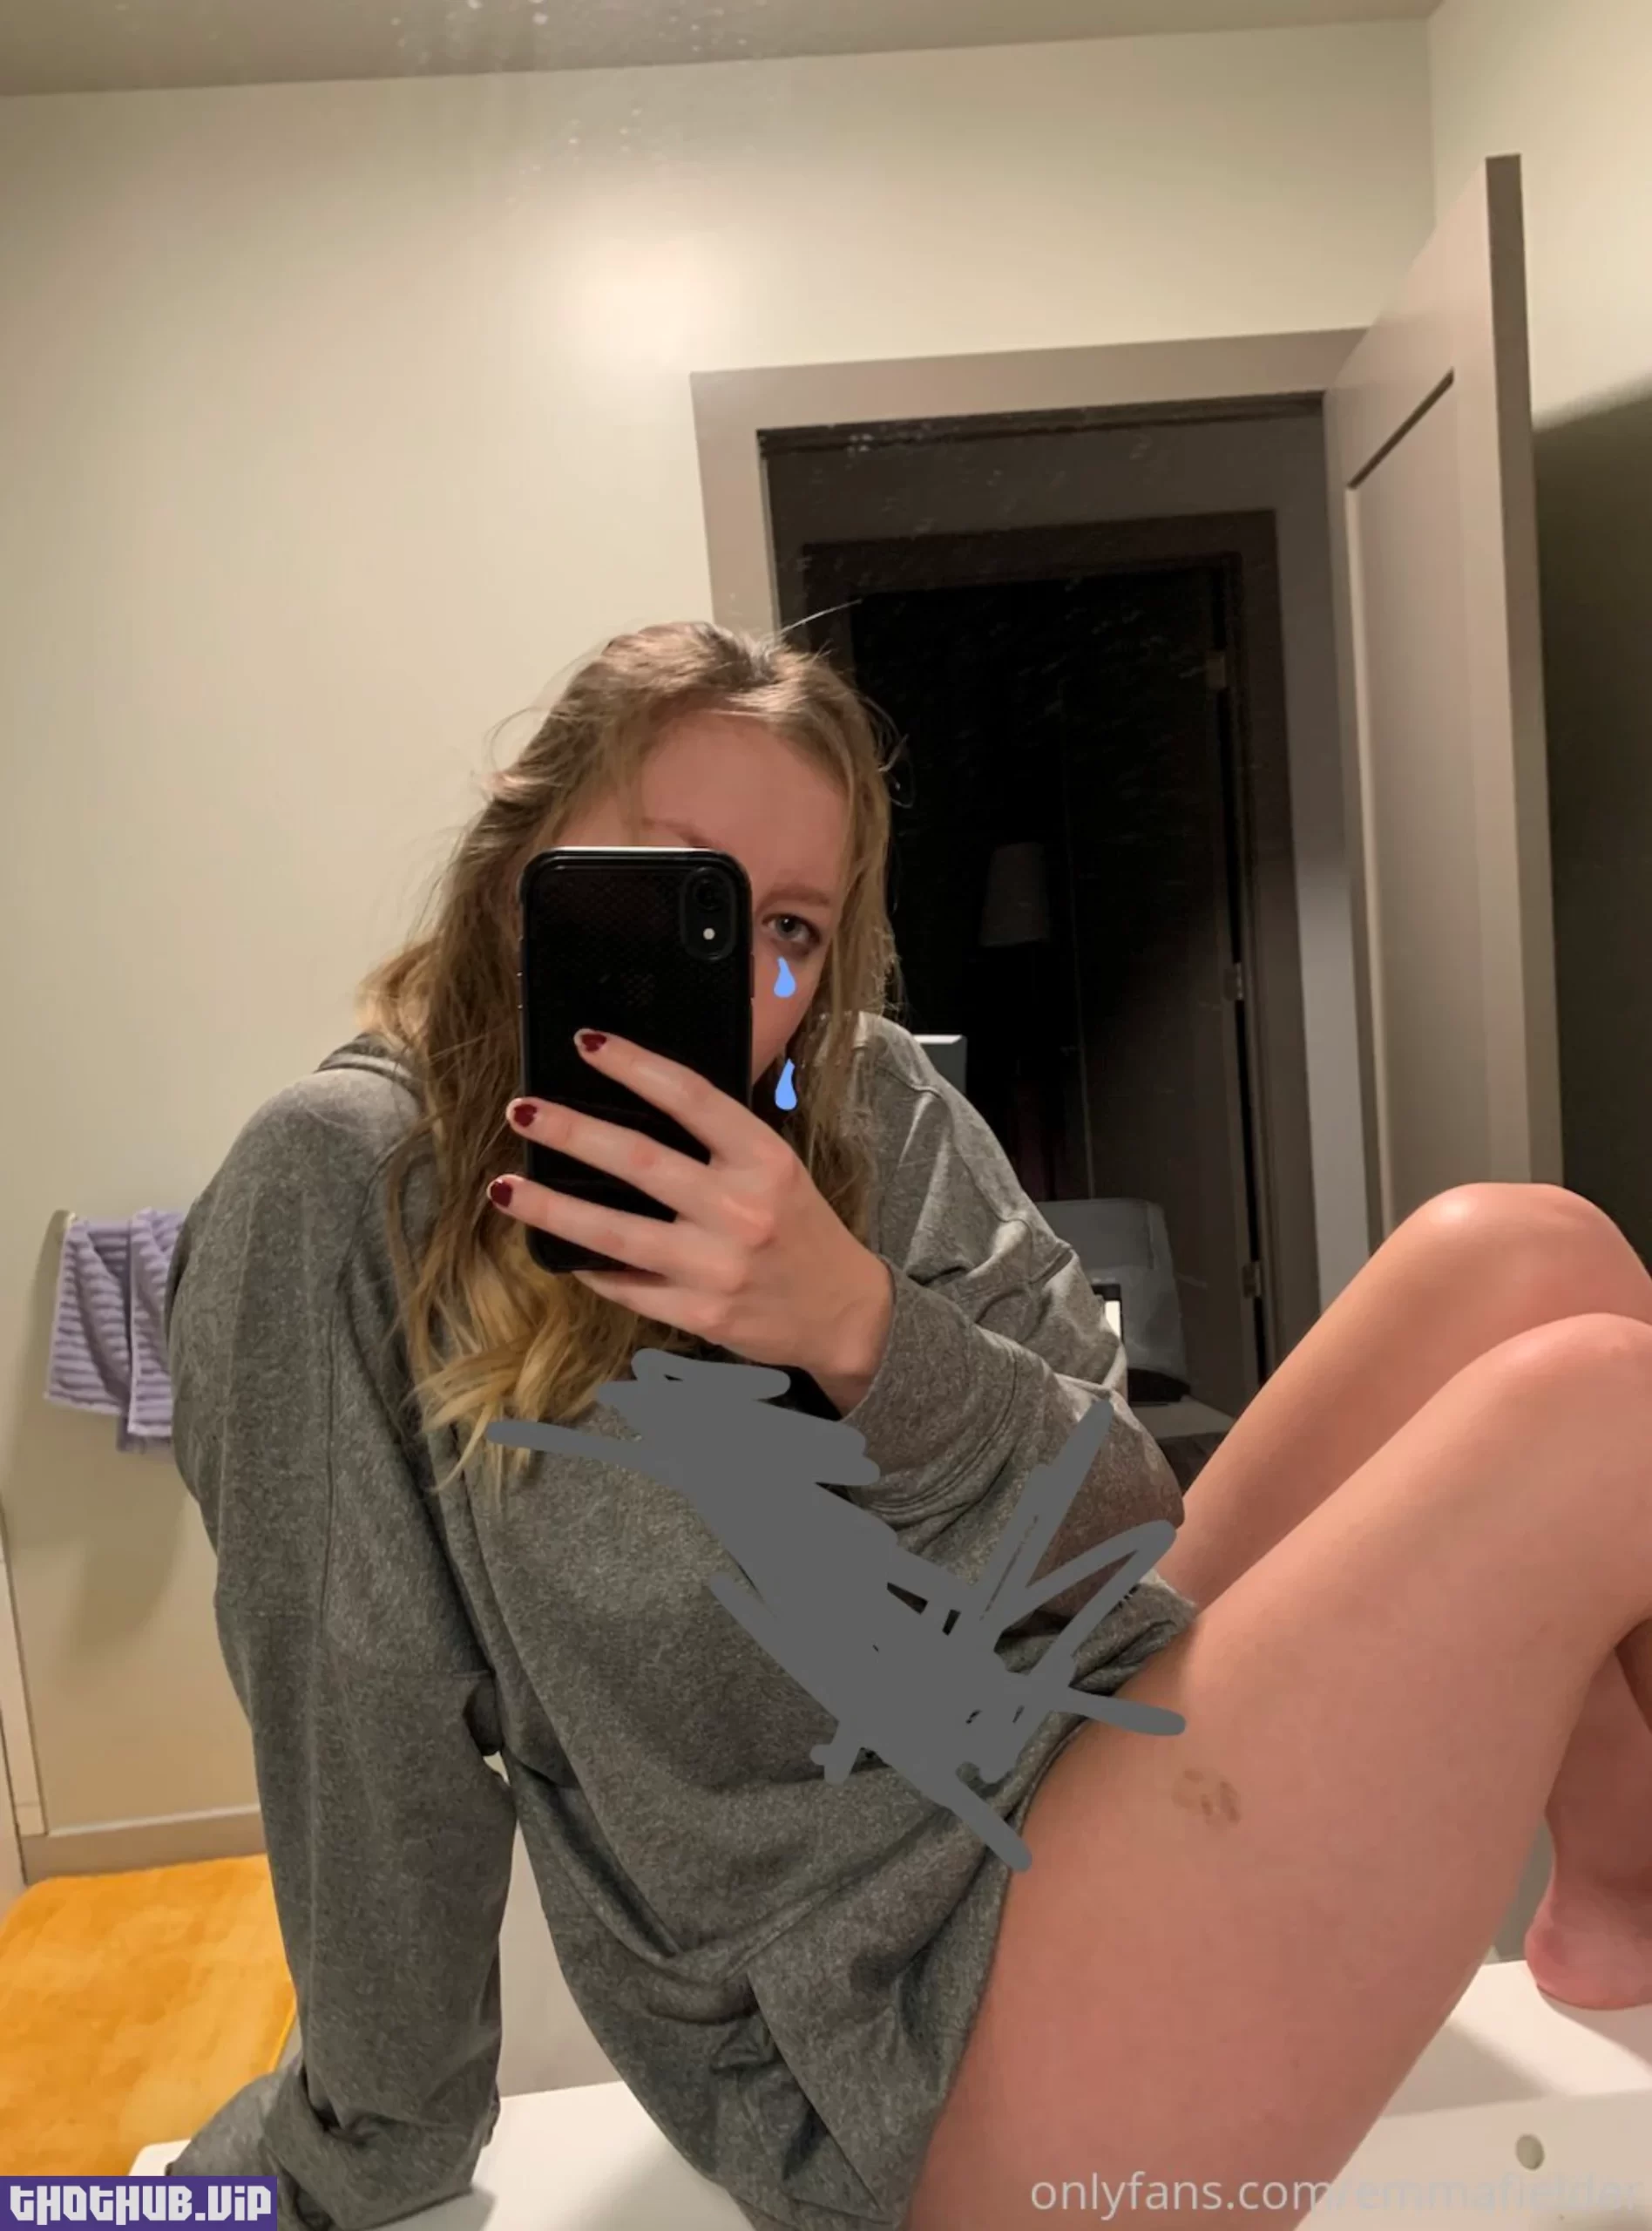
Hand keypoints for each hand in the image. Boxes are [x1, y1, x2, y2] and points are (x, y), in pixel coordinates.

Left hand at [489, 1029, 892, 1410]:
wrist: (843, 1314)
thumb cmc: (801, 1230)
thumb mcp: (777, 1170)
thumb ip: (720, 1142)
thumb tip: (637, 1103)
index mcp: (765, 1160)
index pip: (692, 1098)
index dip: (635, 1065)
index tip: (587, 1044)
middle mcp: (742, 1210)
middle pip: (641, 1162)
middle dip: (573, 1132)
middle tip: (523, 1110)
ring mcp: (717, 1267)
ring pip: (616, 1234)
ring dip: (552, 1208)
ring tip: (505, 1187)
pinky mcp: (699, 1314)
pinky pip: (626, 1287)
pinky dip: (588, 1267)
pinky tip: (557, 1251)